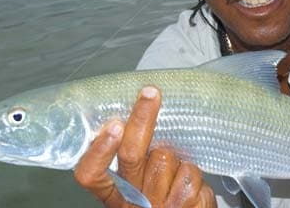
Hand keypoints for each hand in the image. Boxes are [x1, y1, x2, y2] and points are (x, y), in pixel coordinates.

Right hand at [74, 86, 215, 207]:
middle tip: (150, 93)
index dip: (100, 150)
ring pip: (166, 158)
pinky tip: (192, 188)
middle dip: (142, 119)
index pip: (92, 174)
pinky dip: (196, 175)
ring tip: (178, 172)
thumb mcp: (139, 182)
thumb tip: (140, 110)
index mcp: (115, 193)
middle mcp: (132, 201)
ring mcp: (158, 206)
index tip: (113, 124)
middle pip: (132, 155)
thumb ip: (136, 159)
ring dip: (178, 159)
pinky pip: (192, 175)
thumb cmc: (162, 196)